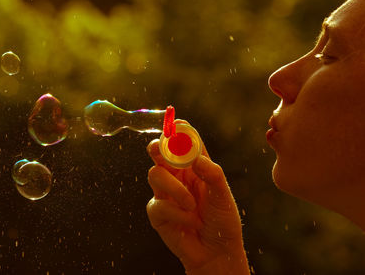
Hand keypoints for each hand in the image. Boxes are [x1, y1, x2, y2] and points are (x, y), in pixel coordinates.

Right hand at [146, 136, 248, 274]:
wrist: (216, 252)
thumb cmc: (222, 221)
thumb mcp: (223, 194)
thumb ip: (212, 173)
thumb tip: (196, 158)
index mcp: (195, 167)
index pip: (183, 142)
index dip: (178, 131)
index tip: (176, 124)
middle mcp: (178, 176)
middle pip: (159, 152)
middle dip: (158, 147)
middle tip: (159, 147)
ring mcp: (165, 193)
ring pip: (155, 174)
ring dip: (174, 189)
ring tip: (191, 205)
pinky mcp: (157, 212)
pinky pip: (158, 204)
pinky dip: (176, 213)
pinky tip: (189, 221)